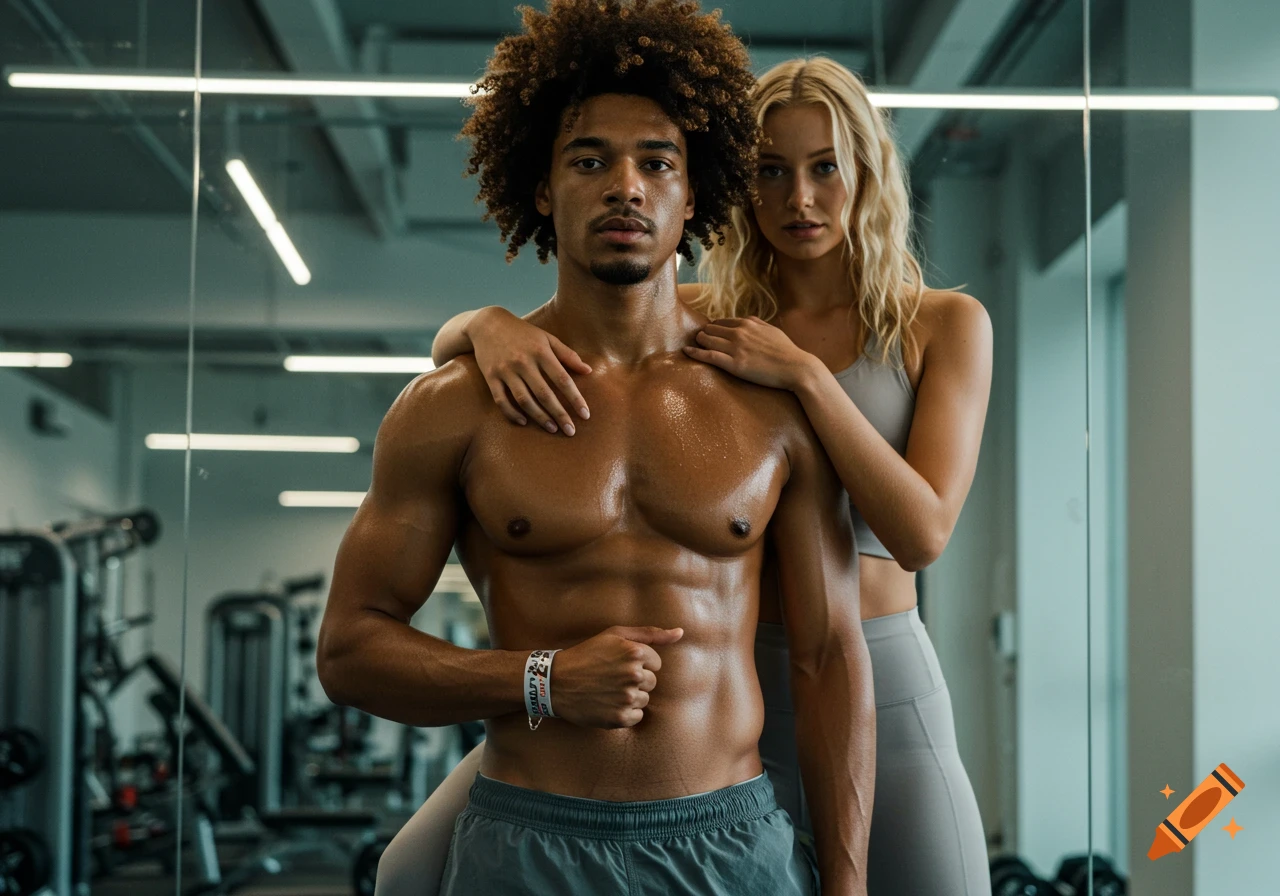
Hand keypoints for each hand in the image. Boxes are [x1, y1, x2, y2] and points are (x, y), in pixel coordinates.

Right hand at [469, 307, 592, 434]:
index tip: (585, 415)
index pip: (562, 379)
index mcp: (540, 352)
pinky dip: (512, 413)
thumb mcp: (547, 338)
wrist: (487, 324)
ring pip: (524, 400)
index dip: (575, 399)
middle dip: (559, 414)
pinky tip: (524, 422)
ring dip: (539, 417)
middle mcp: (523, 362)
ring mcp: (506, 370)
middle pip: (544, 394)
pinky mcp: (491, 377)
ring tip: (552, 429)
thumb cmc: (523, 333)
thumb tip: (588, 370)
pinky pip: (501, 400)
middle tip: (571, 431)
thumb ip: (568, 355)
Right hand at [550, 625, 683, 727]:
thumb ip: (651, 634)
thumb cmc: (587, 654)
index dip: (638, 663)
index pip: (656, 663)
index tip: (619, 664)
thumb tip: (681, 633)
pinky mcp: (620, 718)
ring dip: (630, 696)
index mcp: (635, 652)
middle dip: (635, 680)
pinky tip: (608, 703)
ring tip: (608, 690)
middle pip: (651, 682)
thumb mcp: (616, 635)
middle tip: (612, 677)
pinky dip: (625, 712)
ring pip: (644, 699)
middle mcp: (634, 675)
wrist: (556, 682)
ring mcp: (627, 698)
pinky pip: (637, 716)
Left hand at [683, 316, 814, 390]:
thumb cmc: (787, 351)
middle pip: (711, 329)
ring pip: (707, 340)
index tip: (710, 332)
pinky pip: (709, 356)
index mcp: (748, 323)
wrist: (796, 367)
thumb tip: (747, 320)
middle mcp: (739, 332)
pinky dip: (695, 353)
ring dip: (699, 341)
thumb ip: (758, 323)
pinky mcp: (734, 364)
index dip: (714, 327)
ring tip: (694, 344)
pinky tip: (686, 351)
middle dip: (704, 333)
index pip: (722, 321)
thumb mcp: (773, 330)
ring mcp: (736, 348)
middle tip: (699, 338)